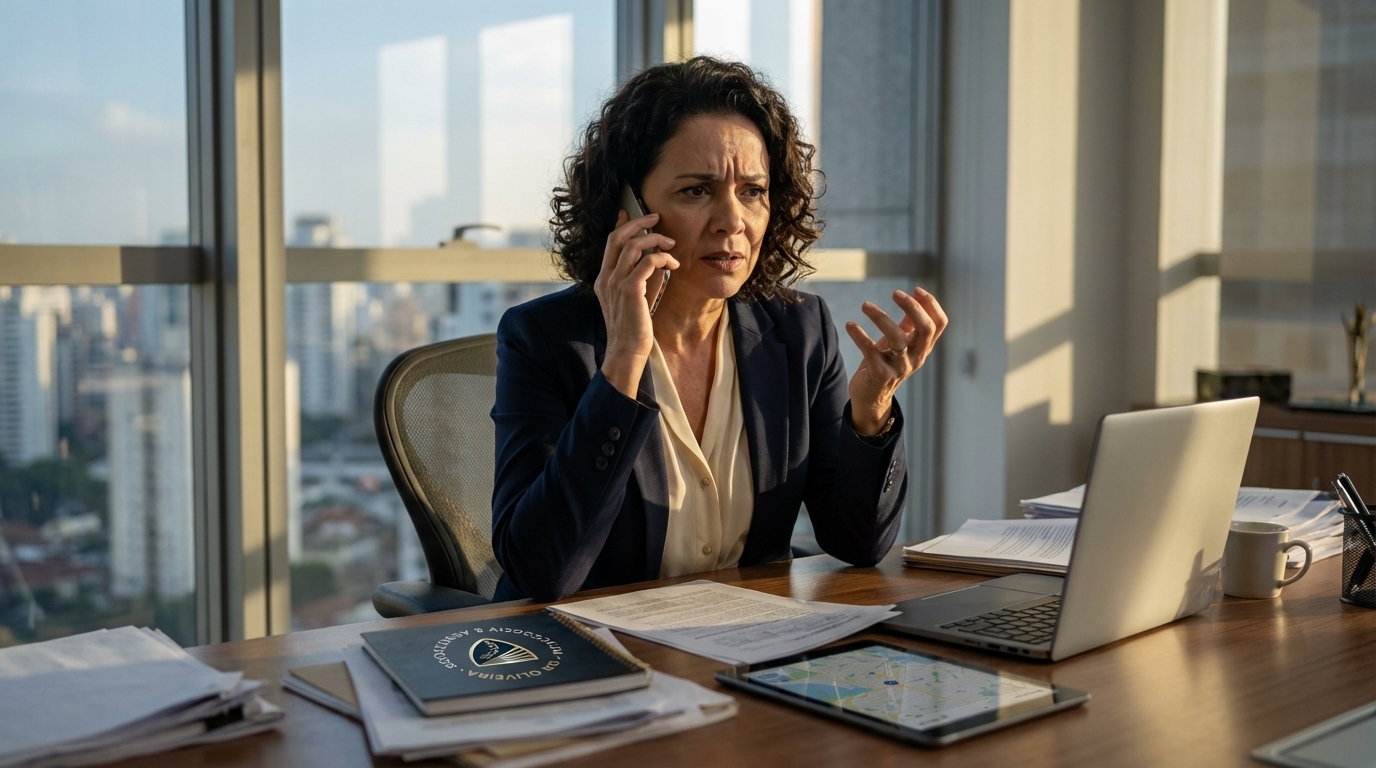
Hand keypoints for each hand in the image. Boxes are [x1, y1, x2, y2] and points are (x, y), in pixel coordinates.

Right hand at [594, 210, 679, 397]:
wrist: (627, 351)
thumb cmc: (635, 327)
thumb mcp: (638, 297)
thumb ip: (644, 276)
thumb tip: (658, 256)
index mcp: (604, 279)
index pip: (610, 243)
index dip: (621, 225)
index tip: (630, 212)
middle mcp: (606, 278)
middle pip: (618, 237)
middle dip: (638, 223)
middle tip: (656, 218)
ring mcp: (616, 283)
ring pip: (634, 245)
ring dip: (655, 240)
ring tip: (670, 244)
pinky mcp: (630, 290)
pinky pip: (648, 262)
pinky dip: (663, 257)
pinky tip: (673, 264)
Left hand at [844, 287, 947, 434]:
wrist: (871, 398)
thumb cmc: (885, 364)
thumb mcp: (900, 343)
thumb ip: (909, 324)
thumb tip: (915, 297)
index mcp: (923, 347)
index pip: (939, 324)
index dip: (931, 304)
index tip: (916, 289)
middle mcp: (916, 357)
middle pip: (925, 329)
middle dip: (912, 307)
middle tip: (895, 293)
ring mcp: (900, 367)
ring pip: (898, 339)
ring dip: (881, 317)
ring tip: (865, 305)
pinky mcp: (880, 374)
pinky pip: (871, 352)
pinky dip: (860, 336)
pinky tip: (850, 325)